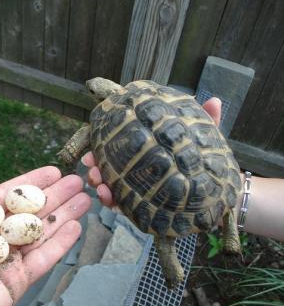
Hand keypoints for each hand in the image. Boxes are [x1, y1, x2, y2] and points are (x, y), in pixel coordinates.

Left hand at [0, 148, 89, 305]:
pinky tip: (75, 228)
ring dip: (64, 217)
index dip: (30, 183)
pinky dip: (59, 245)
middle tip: (77, 181)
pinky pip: (40, 261)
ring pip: (40, 234)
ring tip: (85, 199)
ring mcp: (1, 263)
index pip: (6, 197)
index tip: (52, 170)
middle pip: (29, 213)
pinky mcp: (11, 285)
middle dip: (54, 197)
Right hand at [82, 97, 221, 205]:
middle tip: (89, 162)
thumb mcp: (205, 141)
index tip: (94, 137)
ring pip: (109, 182)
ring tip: (97, 181)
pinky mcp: (138, 205)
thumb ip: (208, 123)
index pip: (122, 141)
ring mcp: (136, 186)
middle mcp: (138, 166)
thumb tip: (216, 100)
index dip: (105, 139)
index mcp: (148, 148)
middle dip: (94, 161)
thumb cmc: (205, 162)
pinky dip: (110, 200)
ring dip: (98, 180)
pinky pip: (119, 203)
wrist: (214, 193)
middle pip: (109, 161)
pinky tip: (108, 197)